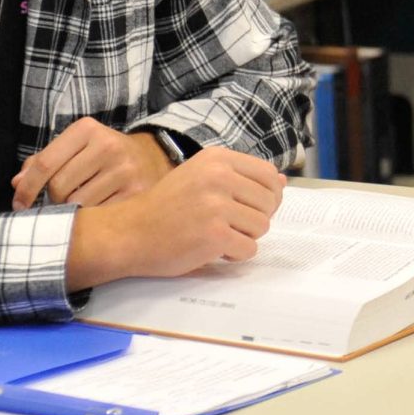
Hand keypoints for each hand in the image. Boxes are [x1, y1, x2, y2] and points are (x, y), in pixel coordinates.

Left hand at [13, 118, 175, 208]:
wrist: (153, 158)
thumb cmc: (104, 155)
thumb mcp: (76, 147)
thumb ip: (45, 161)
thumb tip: (17, 183)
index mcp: (87, 129)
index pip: (44, 164)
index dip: (26, 188)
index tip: (19, 205)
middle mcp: (107, 146)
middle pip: (59, 187)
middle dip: (52, 200)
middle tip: (60, 203)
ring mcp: (124, 170)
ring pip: (77, 204)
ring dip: (71, 212)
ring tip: (80, 207)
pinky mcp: (136, 193)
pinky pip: (98, 216)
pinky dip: (90, 220)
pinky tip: (95, 215)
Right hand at [65, 147, 285, 286]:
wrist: (129, 232)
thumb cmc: (166, 207)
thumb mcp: (201, 178)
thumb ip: (241, 178)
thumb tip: (284, 181)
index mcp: (218, 159)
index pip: (269, 176)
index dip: (266, 196)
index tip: (244, 207)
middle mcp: (219, 177)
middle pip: (269, 203)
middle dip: (254, 219)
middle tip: (225, 225)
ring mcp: (217, 206)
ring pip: (262, 227)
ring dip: (244, 237)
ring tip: (216, 235)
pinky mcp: (214, 235)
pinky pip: (249, 249)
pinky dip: (234, 255)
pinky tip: (212, 249)